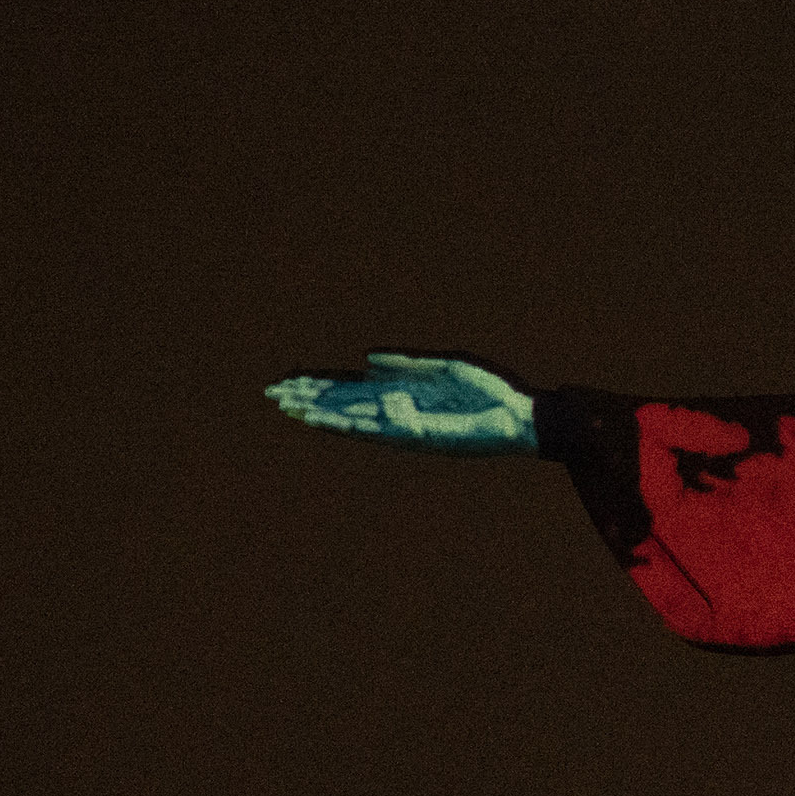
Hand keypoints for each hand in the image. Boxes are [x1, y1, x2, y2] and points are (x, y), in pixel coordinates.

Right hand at [266, 351, 536, 453]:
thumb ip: (406, 363)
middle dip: (311, 400)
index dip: (321, 387)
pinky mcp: (420, 436)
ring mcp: (407, 426)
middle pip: (344, 405)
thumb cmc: (490, 393)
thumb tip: (366, 359)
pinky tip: (329, 420)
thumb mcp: (446, 366)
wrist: (519, 417)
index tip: (290, 383)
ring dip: (323, 414)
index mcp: (403, 393)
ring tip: (291, 409)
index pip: (352, 390)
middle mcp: (399, 412)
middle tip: (275, 396)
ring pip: (354, 420)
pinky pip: (380, 429)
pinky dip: (354, 424)